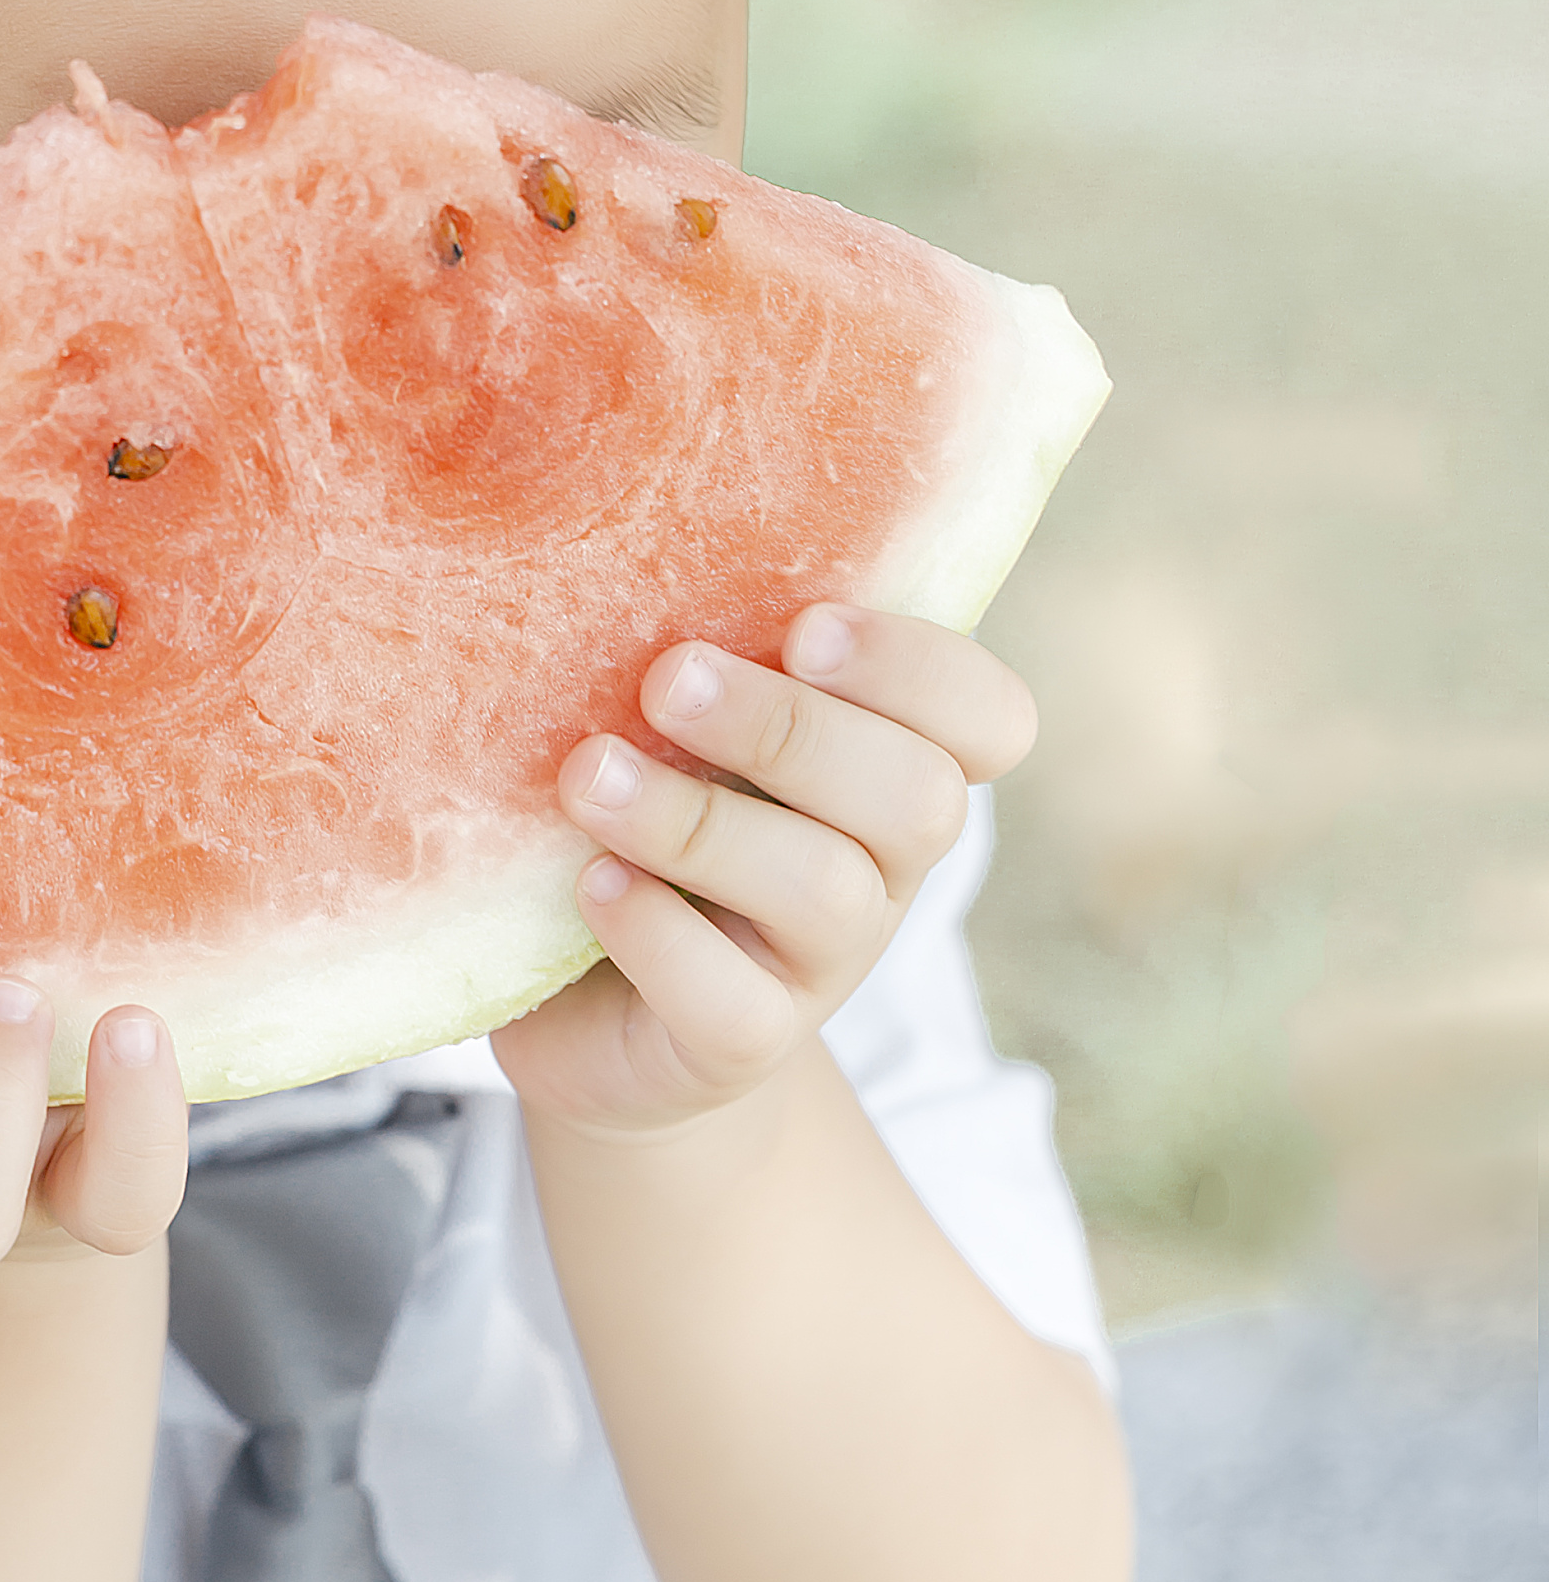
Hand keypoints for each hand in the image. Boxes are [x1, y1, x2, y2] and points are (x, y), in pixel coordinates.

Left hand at [490, 606, 1035, 1144]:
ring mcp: (819, 966)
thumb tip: (629, 536)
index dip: (922, 669)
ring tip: (591, 776)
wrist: (595, 1014)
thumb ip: (708, 649)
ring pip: (825, 893)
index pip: (990, 717)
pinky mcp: (737, 1044)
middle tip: (668, 678)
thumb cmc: (650, 819)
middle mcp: (879, 866)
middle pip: (916, 798)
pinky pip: (735, 1002)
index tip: (806, 625)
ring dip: (700, 823)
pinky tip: (590, 882)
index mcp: (886, 765)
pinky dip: (658, 932)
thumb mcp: (688, 726)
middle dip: (792, 728)